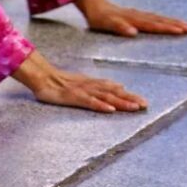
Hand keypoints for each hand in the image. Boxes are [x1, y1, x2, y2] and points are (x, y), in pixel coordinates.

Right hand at [12, 50, 146, 112]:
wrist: (41, 76)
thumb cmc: (58, 83)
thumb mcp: (81, 83)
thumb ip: (98, 86)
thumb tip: (118, 87)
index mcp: (92, 83)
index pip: (114, 89)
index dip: (129, 95)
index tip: (143, 101)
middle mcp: (90, 86)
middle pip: (113, 93)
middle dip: (130, 99)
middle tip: (145, 106)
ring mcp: (82, 91)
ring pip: (105, 97)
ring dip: (121, 102)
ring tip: (134, 108)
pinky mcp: (72, 97)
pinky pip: (88, 102)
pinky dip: (100, 105)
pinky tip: (110, 109)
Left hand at [74, 0, 186, 36]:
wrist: (93, 4)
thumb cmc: (98, 17)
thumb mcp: (105, 23)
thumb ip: (119, 27)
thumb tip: (133, 32)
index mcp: (132, 19)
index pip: (152, 25)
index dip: (166, 28)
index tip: (179, 32)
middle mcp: (138, 16)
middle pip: (159, 20)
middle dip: (175, 25)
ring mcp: (137, 14)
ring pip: (158, 18)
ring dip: (172, 22)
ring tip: (186, 26)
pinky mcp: (135, 14)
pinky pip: (153, 17)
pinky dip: (163, 19)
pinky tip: (168, 21)